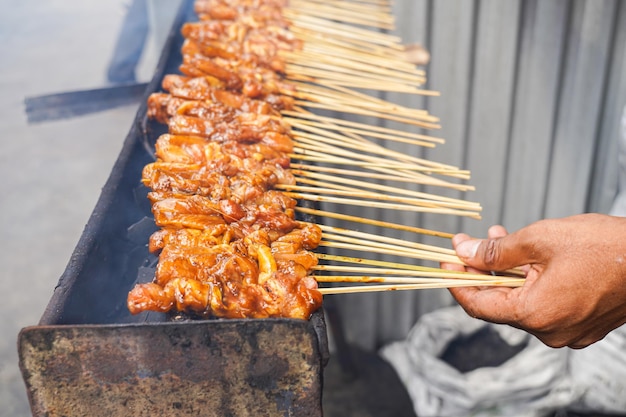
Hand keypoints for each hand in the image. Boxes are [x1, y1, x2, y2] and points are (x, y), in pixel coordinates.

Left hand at [440, 213, 625, 348]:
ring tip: (499, 239)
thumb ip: (495, 250)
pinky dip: (528, 280)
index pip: (477, 306)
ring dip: (505, 271)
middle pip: (498, 302)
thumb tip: (463, 252)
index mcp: (536, 315)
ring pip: (520, 300)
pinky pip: (542, 303)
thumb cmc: (607, 247)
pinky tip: (526, 255)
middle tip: (470, 242)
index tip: (444, 262)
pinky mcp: (581, 323)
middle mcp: (550, 331)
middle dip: (481, 270)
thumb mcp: (540, 239)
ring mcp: (568, 330)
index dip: (455, 282)